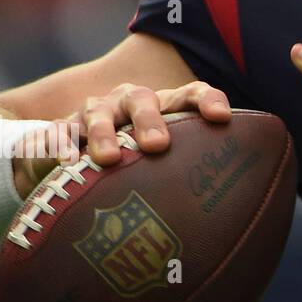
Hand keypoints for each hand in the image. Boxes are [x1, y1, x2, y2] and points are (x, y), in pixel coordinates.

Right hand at [11, 81, 231, 198]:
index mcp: (166, 105)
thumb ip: (196, 169)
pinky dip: (62, 146)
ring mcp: (98, 112)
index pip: (192, 94)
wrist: (91, 152)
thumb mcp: (171, 159)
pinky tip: (66, 164)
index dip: (208, 100)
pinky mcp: (65, 129)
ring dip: (104, 133)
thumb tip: (241, 207)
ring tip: (109, 159)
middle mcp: (132, 101)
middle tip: (158, 146)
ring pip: (100, 113)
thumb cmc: (147, 160)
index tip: (221, 117)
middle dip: (151, 120)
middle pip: (144, 100)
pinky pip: (60, 135)